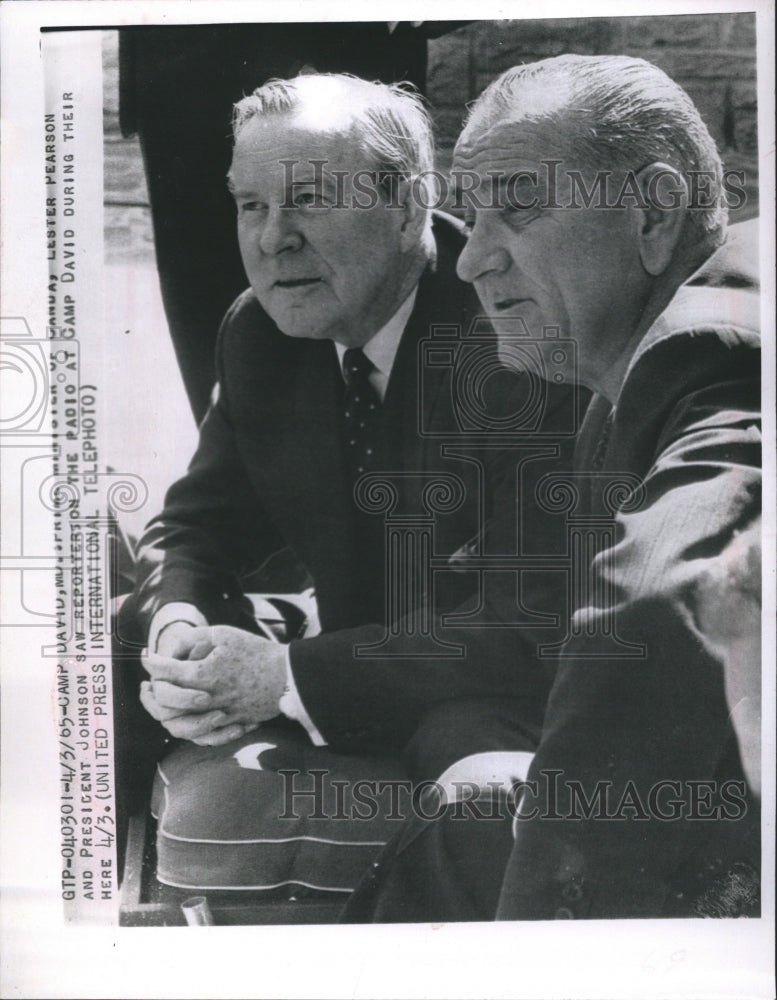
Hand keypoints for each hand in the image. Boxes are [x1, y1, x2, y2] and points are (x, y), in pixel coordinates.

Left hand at [141, 625, 287, 745]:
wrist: (288, 677)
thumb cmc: (257, 652)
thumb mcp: (225, 635)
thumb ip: (194, 637)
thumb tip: (171, 647)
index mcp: (205, 674)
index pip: (166, 672)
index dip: (153, 664)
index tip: (147, 658)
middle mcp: (208, 699)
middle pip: (166, 704)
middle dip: (153, 691)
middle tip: (149, 681)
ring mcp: (219, 715)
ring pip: (180, 725)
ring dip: (166, 713)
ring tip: (162, 702)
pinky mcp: (230, 724)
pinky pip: (202, 736)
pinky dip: (188, 729)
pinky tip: (185, 717)